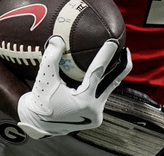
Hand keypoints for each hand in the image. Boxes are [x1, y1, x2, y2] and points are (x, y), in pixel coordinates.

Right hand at [17, 36, 131, 138]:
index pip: (97, 73)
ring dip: (113, 74)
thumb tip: (59, 38)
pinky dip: (103, 84)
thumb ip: (52, 57)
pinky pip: (102, 96)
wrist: (38, 124)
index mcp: (83, 101)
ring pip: (108, 90)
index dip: (106, 55)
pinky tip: (107, 72)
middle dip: (122, 65)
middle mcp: (93, 109)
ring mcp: (96, 115)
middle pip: (112, 83)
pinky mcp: (95, 117)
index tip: (113, 42)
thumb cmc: (41, 101)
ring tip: (119, 58)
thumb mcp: (45, 78)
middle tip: (125, 49)